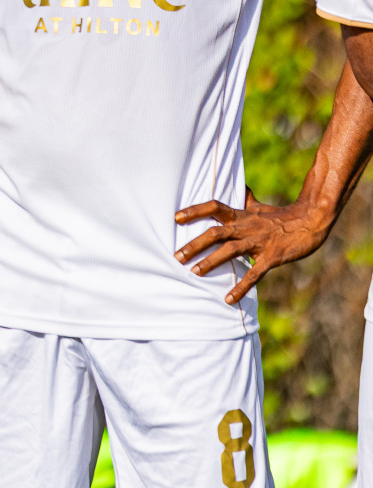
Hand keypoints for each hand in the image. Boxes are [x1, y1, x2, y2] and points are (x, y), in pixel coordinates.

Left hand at [175, 189, 335, 305]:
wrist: (312, 221)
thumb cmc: (281, 216)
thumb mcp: (259, 207)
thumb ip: (246, 201)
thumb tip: (239, 188)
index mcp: (241, 215)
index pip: (213, 207)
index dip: (194, 211)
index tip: (176, 218)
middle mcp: (246, 227)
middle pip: (216, 232)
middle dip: (195, 244)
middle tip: (177, 257)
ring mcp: (259, 242)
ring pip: (230, 251)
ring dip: (211, 262)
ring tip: (194, 273)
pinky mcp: (272, 257)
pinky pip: (254, 274)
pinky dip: (241, 287)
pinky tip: (228, 298)